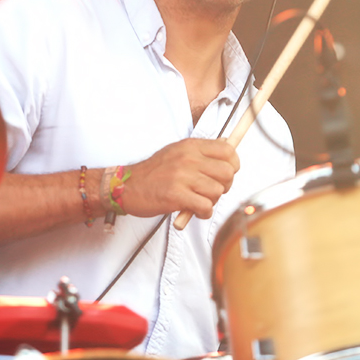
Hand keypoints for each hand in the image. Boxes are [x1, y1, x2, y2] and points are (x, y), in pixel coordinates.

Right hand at [120, 139, 239, 218]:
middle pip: (227, 172)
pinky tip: (194, 211)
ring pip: (218, 191)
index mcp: (190, 146)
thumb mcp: (177, 152)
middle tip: (212, 191)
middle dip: (225, 186)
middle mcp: (188, 158)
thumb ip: (200, 153)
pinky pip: (205, 206)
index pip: (228, 151)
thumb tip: (228, 156)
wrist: (126, 186)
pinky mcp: (176, 195)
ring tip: (199, 202)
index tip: (226, 174)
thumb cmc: (153, 173)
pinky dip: (203, 213)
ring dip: (212, 201)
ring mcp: (182, 176)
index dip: (233, 165)